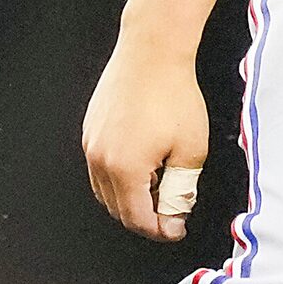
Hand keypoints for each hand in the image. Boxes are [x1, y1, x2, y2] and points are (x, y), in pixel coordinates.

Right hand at [82, 39, 210, 240]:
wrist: (152, 53)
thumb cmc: (174, 95)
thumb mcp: (192, 149)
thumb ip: (181, 188)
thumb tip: (175, 213)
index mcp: (125, 169)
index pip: (137, 218)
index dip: (160, 230)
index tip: (177, 230)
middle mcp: (99, 160)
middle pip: (117, 208)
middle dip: (145, 217)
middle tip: (172, 213)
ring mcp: (91, 144)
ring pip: (105, 190)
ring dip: (131, 198)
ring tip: (160, 187)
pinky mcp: (90, 129)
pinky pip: (100, 167)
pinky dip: (120, 177)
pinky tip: (145, 166)